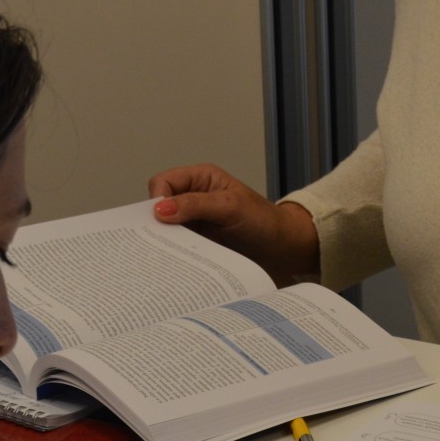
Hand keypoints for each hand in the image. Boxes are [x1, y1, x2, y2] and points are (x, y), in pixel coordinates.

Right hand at [148, 164, 321, 284]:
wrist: (282, 248)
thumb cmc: (263, 221)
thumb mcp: (230, 207)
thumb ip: (195, 205)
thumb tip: (160, 209)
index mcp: (200, 178)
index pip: (164, 182)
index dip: (158, 199)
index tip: (160, 218)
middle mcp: (193, 198)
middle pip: (159, 205)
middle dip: (157, 221)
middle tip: (160, 239)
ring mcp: (194, 221)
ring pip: (165, 228)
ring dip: (166, 240)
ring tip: (169, 253)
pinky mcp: (196, 242)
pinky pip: (176, 246)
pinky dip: (175, 253)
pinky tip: (178, 261)